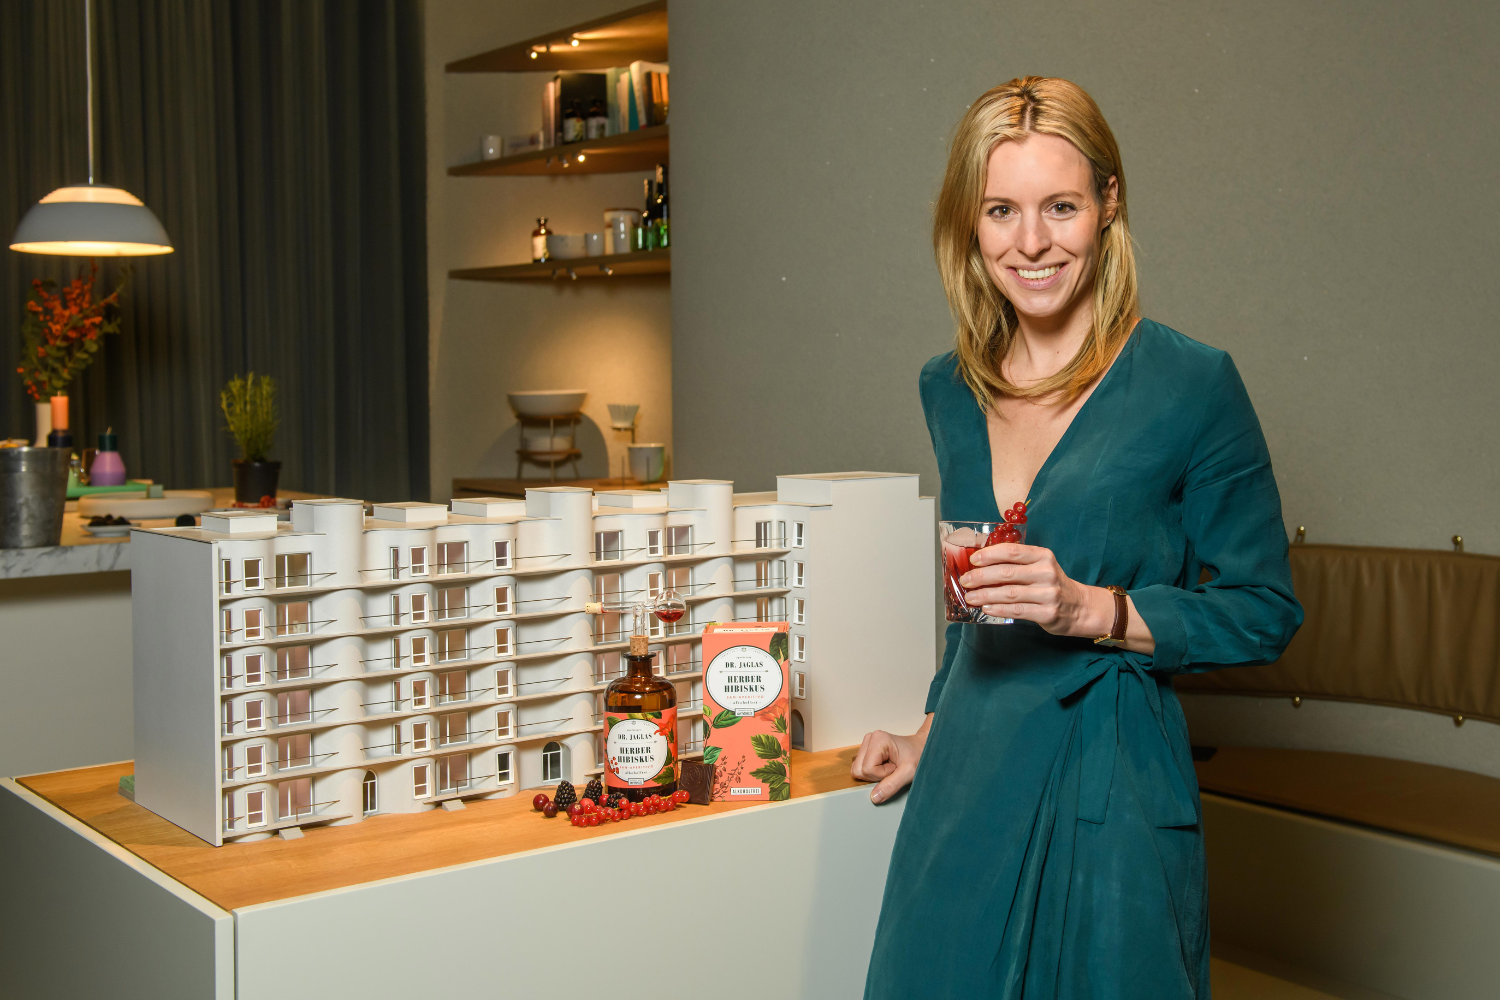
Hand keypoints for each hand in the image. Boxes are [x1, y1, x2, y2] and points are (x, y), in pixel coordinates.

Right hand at [851, 716, 930, 803]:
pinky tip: (885, 766)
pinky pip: (861, 768)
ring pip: (857, 770)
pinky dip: (873, 772)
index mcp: (878, 739)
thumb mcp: (908, 773)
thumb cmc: (918, 756)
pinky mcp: (866, 750)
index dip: (881, 775)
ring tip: (890, 767)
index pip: (867, 769)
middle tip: (893, 769)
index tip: (895, 768)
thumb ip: (891, 785)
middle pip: (858, 769)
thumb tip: (874, 797)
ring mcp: (867, 744)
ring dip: (874, 774)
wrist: (922, 748)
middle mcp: (870, 739)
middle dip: (875, 775)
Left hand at [959, 542, 1111, 637]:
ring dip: (986, 595)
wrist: (1079, 607)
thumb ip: (1016, 563)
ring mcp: (1048, 593)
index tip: (973, 559)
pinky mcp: (1047, 613)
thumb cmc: (1050, 584)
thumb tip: (980, 563)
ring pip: (1009, 593)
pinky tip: (986, 608)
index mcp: (1043, 556)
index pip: (1013, 551)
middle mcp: (1047, 573)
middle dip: (981, 576)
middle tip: (965, 580)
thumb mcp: (1040, 566)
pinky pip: (1017, 610)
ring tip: (970, 597)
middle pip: (1007, 573)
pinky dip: (999, 609)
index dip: (990, 554)